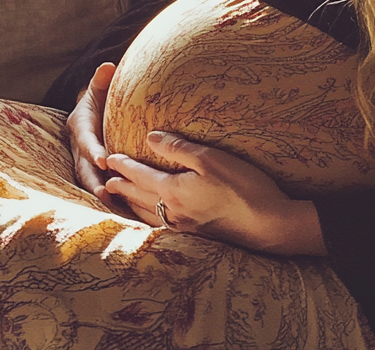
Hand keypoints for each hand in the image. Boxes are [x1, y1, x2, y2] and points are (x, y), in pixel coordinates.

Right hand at [66, 61, 116, 209]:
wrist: (94, 109)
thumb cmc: (101, 96)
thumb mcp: (99, 87)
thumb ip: (101, 80)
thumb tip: (107, 67)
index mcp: (80, 126)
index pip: (85, 140)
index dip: (92, 150)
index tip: (102, 159)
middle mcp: (79, 147)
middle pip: (84, 168)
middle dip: (94, 181)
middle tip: (105, 193)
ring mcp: (85, 161)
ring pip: (90, 181)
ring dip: (100, 194)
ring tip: (114, 206)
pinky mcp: (95, 172)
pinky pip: (101, 186)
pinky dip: (111, 198)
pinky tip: (125, 210)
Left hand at [105, 132, 327, 255]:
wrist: (267, 223)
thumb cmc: (242, 186)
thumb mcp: (211, 158)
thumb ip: (178, 148)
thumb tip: (150, 137)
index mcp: (174, 192)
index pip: (140, 176)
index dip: (125, 166)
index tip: (110, 158)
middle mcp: (173, 213)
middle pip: (139, 198)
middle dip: (122, 188)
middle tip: (108, 181)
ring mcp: (184, 227)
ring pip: (147, 215)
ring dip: (131, 204)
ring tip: (122, 197)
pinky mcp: (196, 235)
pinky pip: (160, 224)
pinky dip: (147, 217)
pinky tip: (152, 216)